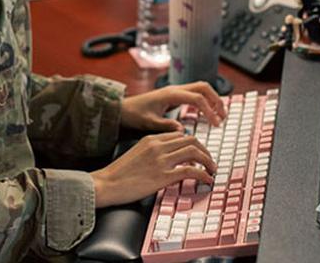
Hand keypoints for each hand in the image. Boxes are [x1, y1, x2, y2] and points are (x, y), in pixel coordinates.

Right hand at [91, 132, 215, 207]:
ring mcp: (161, 160)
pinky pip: (191, 171)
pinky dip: (203, 175)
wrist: (106, 183)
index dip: (194, 144)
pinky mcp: (162, 176)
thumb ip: (154, 151)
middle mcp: (158, 146)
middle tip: (210, 162)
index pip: (181, 135)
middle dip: (205, 151)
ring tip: (212, 171)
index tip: (199, 154)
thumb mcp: (137, 153)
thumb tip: (170, 159)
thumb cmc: (119, 173)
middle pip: (191, 140)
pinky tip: (207, 180)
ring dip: (208, 161)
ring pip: (194, 153)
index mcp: (152, 139)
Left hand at [120, 81, 225, 131]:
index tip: (216, 124)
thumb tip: (182, 130)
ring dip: (212, 100)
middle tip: (223, 117)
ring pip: (201, 89)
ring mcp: (175, 91)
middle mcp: (175, 89)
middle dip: (216, 100)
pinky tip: (206, 115)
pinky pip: (195, 94)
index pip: (197, 98)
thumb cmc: (133, 115)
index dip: (209, 110)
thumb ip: (165, 126)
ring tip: (220, 116)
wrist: (122, 109)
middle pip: (203, 87)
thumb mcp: (148, 123)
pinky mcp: (174, 96)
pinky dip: (205, 102)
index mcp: (170, 94)